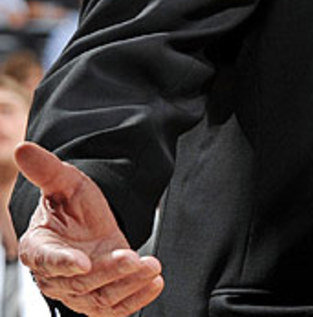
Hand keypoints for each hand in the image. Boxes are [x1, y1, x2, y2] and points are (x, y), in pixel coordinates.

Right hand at [15, 142, 163, 316]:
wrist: (90, 225)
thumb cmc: (72, 206)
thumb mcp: (65, 182)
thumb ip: (46, 170)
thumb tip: (22, 147)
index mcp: (39, 248)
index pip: (47, 260)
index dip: (63, 263)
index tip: (82, 262)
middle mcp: (56, 275)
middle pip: (80, 282)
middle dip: (109, 271)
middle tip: (133, 257)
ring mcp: (78, 291)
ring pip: (99, 298)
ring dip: (127, 285)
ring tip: (151, 267)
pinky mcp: (100, 299)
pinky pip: (114, 309)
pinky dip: (135, 301)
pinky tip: (154, 284)